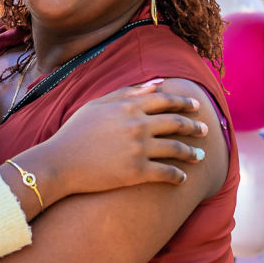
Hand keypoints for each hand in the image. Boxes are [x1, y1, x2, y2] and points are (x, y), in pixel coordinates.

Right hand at [22, 79, 211, 198]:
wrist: (59, 163)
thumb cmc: (74, 133)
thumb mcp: (97, 105)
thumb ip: (127, 92)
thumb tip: (157, 84)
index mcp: (128, 107)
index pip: (165, 100)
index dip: (184, 103)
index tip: (195, 106)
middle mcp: (137, 126)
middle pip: (176, 123)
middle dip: (194, 126)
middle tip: (204, 129)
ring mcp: (138, 149)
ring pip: (176, 149)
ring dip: (191, 152)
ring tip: (200, 155)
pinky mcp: (137, 172)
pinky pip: (166, 173)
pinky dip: (178, 175)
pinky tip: (183, 178)